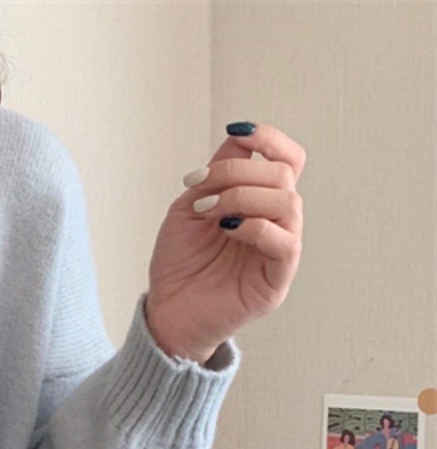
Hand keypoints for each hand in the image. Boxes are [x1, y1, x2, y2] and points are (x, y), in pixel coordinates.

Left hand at [145, 121, 305, 362]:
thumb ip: (215, 176)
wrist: (165, 311)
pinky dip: (256, 226)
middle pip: (283, 174)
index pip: (286, 160)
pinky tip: (227, 229)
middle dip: (239, 172)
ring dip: (244, 196)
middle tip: (202, 190)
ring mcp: (280, 250)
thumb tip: (239, 138)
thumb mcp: (188, 208)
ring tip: (209, 213)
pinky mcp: (277, 279)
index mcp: (260, 203)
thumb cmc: (178, 263)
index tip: (239, 131)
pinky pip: (285, 242)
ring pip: (288, 202)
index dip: (270, 139)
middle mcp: (277, 222)